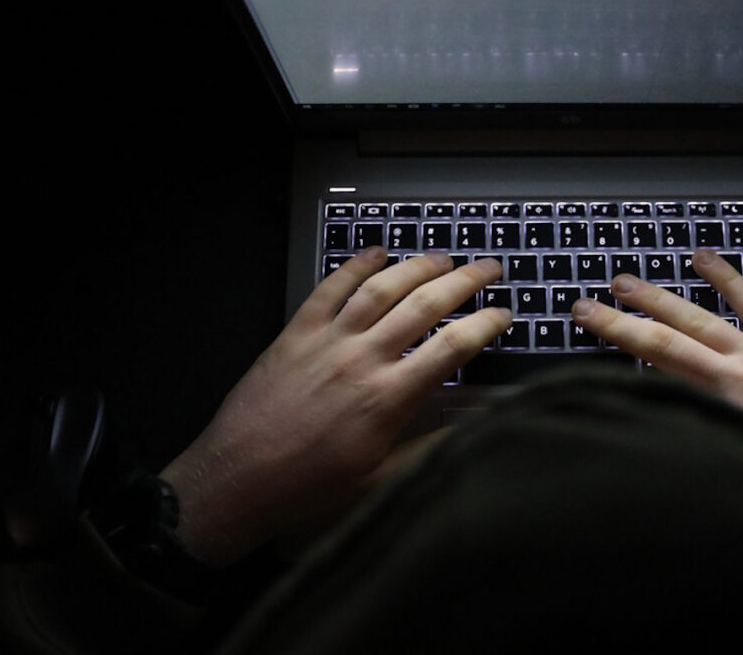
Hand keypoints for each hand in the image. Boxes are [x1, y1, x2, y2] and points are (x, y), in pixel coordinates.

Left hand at [160, 249, 509, 565]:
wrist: (237, 480)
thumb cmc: (310, 488)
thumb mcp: (381, 478)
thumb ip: (431, 444)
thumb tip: (474, 421)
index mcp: (389, 398)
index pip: (453, 347)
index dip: (486, 324)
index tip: (505, 314)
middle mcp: (362, 359)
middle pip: (424, 304)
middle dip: (465, 281)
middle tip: (490, 268)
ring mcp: (327, 341)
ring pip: (382, 288)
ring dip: (417, 266)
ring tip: (444, 257)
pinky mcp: (295, 334)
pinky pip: (330, 288)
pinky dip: (355, 265)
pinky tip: (376, 253)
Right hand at [571, 249, 742, 510]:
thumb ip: (714, 447)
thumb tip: (675, 436)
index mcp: (728, 413)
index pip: (656, 376)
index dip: (614, 356)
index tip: (583, 344)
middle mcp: (739, 377)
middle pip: (664, 340)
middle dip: (620, 322)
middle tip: (584, 305)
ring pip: (701, 316)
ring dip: (660, 296)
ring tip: (625, 279)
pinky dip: (727, 278)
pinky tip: (704, 259)